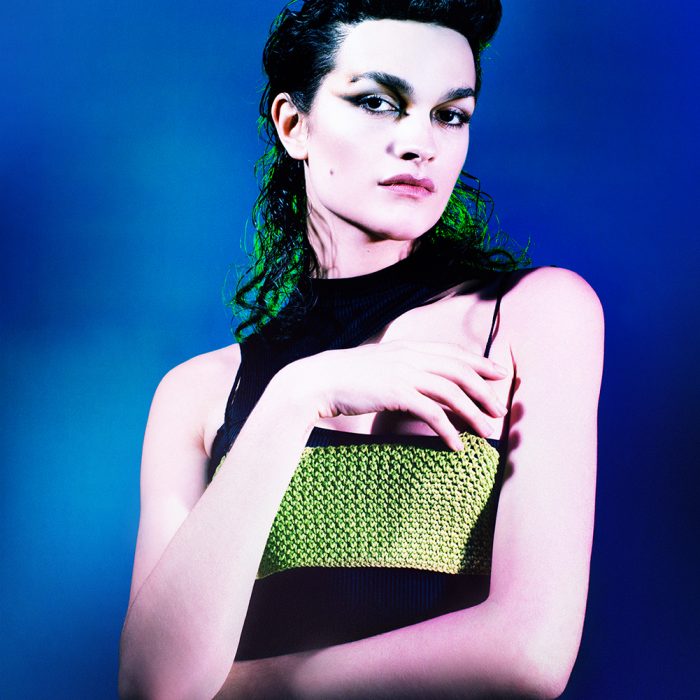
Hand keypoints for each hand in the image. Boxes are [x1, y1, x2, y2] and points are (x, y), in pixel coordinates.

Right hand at [278, 340, 508, 451]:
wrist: (318, 380)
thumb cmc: (346, 375)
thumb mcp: (380, 363)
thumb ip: (403, 365)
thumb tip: (421, 378)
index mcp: (409, 346)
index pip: (454, 352)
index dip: (480, 362)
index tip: (499, 374)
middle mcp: (411, 356)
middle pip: (460, 371)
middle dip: (485, 390)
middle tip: (501, 408)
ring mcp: (404, 373)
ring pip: (452, 392)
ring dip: (474, 413)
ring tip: (487, 432)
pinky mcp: (396, 393)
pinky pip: (432, 413)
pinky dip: (448, 430)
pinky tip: (456, 446)